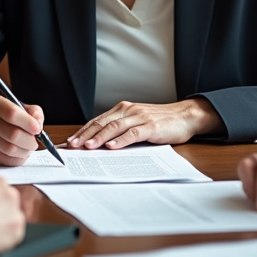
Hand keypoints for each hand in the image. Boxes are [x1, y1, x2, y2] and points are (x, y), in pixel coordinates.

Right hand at [0, 95, 45, 165]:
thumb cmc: (0, 116)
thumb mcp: (15, 105)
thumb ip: (32, 112)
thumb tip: (38, 125)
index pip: (12, 113)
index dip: (28, 123)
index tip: (37, 129)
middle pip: (13, 135)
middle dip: (30, 141)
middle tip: (34, 141)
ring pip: (10, 149)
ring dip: (25, 151)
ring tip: (28, 147)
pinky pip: (6, 160)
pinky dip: (18, 159)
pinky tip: (19, 153)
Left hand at [67, 98, 223, 149]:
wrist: (186, 116)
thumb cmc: (161, 121)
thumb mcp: (137, 122)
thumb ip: (121, 129)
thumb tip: (100, 144)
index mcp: (123, 109)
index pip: (98, 120)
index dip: (83, 131)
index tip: (70, 141)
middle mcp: (129, 111)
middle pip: (102, 123)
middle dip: (85, 135)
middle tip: (72, 146)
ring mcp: (140, 117)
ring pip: (115, 127)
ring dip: (100, 138)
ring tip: (88, 147)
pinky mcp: (151, 126)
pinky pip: (133, 133)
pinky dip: (121, 140)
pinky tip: (112, 147)